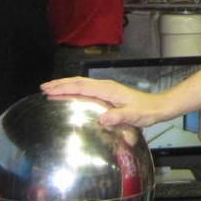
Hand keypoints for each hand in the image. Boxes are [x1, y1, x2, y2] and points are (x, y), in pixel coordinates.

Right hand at [40, 78, 162, 127]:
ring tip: (51, 89)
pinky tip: (70, 95)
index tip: (48, 89)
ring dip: (66, 85)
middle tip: (43, 87)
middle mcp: (105, 86)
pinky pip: (87, 89)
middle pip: (78, 82)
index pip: (81, 86)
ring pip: (82, 84)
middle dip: (60, 84)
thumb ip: (120, 117)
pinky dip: (75, 89)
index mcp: (108, 90)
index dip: (64, 87)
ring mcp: (106, 89)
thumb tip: (103, 119)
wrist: (157, 107)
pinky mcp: (108, 94)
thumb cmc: (146, 112)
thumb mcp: (134, 116)